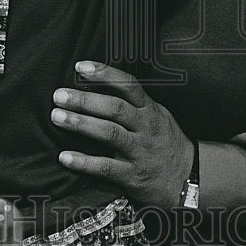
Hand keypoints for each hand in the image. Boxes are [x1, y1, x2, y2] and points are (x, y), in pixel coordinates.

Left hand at [51, 61, 193, 207]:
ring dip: (81, 124)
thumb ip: (132, 103)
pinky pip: (106, 167)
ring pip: (109, 133)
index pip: (128, 85)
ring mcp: (140, 151)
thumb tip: (96, 86)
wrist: (188, 178)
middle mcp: (146, 127)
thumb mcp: (157, 116)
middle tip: (59, 95)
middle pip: (114, 108)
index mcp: (149, 110)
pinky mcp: (133, 175)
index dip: (105, 74)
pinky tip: (65, 157)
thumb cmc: (164, 142)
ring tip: (57, 117)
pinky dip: (84, 162)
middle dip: (85, 100)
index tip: (81, 67)